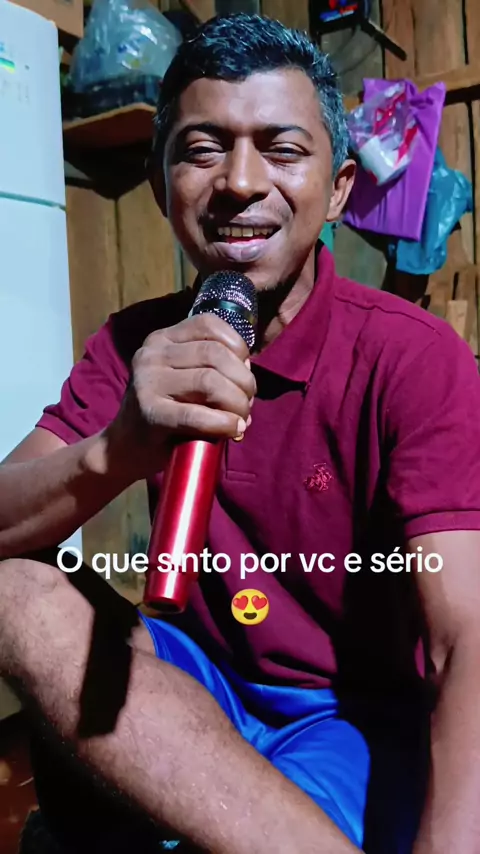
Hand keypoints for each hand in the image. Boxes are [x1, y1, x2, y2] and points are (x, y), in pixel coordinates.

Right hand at [106, 313, 255, 476]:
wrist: (125, 446)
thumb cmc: (165, 410)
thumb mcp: (183, 377)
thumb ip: (210, 366)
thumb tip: (247, 370)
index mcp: (162, 339)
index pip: (209, 325)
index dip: (237, 347)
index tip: (244, 371)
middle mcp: (152, 354)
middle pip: (215, 354)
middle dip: (243, 381)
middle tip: (246, 404)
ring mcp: (148, 382)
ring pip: (210, 381)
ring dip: (237, 403)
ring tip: (241, 420)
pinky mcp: (150, 413)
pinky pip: (196, 414)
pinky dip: (223, 423)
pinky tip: (234, 430)